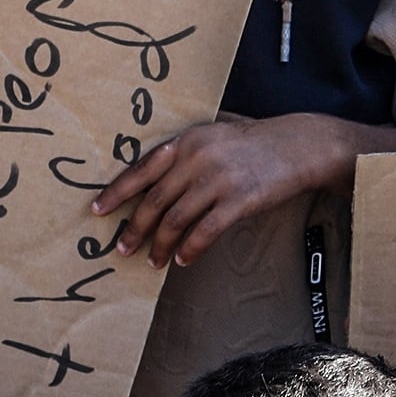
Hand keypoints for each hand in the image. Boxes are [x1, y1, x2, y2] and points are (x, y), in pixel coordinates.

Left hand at [87, 114, 353, 267]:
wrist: (296, 146)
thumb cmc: (252, 143)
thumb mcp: (213, 136)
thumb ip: (184, 153)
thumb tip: (151, 181)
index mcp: (187, 141)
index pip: (142, 169)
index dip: (117, 192)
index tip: (99, 210)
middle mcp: (198, 159)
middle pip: (155, 201)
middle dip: (135, 228)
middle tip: (122, 247)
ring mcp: (219, 181)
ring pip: (176, 220)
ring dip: (161, 245)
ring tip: (153, 260)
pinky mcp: (239, 201)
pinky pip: (205, 231)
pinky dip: (190, 249)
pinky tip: (184, 259)